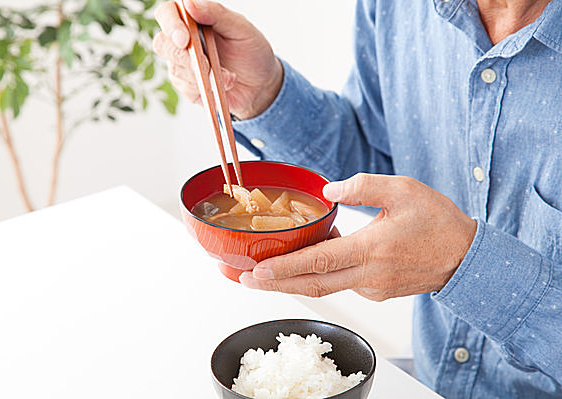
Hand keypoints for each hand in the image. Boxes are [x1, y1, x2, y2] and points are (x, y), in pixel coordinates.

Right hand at [153, 0, 283, 119]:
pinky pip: (187, 89)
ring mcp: (183, 65)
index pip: (168, 13)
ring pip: (176, 69)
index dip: (171, 24)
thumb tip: (189, 3)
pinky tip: (224, 86)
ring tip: (228, 76)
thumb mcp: (241, 29)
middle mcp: (184, 40)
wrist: (261, 85)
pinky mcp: (188, 87)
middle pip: (162, 43)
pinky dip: (207, 89)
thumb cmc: (251, 51)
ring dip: (203, 75)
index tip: (184, 39)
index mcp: (194, 19)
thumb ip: (216, 14)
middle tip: (204, 65)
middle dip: (181, 56)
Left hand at [239, 174, 476, 300]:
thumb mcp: (403, 190)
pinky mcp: (377, 291)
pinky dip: (321, 273)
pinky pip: (342, 282)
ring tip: (268, 268)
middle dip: (276, 283)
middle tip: (246, 279)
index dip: (284, 268)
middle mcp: (367, 275)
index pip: (318, 262)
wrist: (466, 257)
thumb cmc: (438, 222)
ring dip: (295, 278)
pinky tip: (311, 258)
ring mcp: (372, 287)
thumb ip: (363, 186)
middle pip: (312, 284)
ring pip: (325, 284)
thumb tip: (329, 190)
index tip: (257, 271)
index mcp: (370, 249)